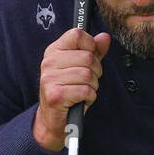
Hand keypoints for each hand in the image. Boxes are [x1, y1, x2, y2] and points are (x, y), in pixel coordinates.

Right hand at [34, 27, 112, 150]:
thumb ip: (93, 52)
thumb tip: (105, 37)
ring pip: (88, 74)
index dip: (91, 46)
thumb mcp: (81, 68)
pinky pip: (85, 90)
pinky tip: (82, 100)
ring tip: (84, 92)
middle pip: (88, 57)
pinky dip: (90, 97)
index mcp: (54, 51)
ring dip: (93, 86)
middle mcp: (49, 62)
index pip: (77, 34)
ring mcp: (50, 78)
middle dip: (96, 71)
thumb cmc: (69, 92)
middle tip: (88, 81)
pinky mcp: (56, 95)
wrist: (54, 120)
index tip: (90, 58)